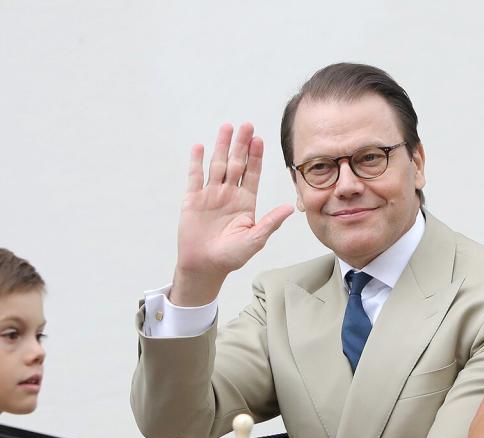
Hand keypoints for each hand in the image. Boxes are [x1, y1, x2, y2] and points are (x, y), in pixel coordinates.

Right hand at [171, 123, 293, 305]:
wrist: (204, 266)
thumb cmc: (231, 256)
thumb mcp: (255, 239)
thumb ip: (271, 222)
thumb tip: (290, 208)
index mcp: (246, 202)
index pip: (253, 174)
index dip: (256, 157)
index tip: (260, 139)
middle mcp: (229, 194)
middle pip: (236, 164)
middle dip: (241, 145)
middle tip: (247, 125)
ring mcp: (210, 195)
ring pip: (217, 165)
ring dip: (222, 146)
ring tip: (227, 127)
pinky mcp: (193, 200)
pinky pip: (195, 177)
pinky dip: (196, 162)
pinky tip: (199, 146)